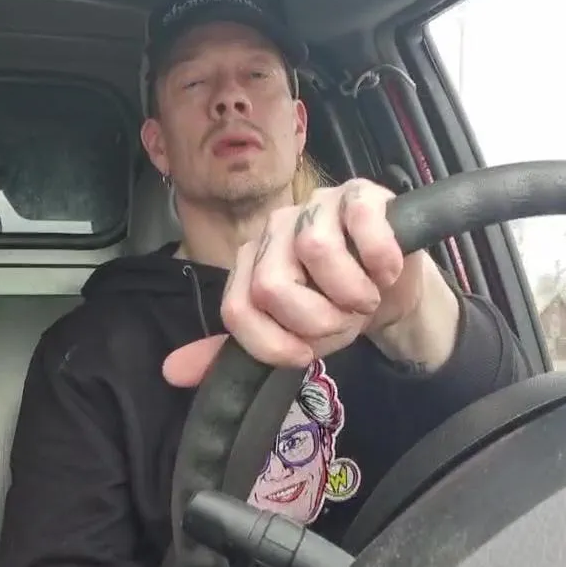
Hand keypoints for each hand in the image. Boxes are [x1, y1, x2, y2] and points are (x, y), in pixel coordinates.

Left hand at [164, 178, 435, 386]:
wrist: (394, 288)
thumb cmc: (336, 306)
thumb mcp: (290, 338)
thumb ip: (238, 351)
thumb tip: (172, 372)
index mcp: (251, 264)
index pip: (237, 310)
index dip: (274, 344)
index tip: (306, 354)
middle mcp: (275, 230)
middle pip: (271, 285)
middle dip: (318, 320)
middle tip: (343, 320)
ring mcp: (316, 206)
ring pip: (315, 250)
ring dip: (353, 292)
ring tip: (366, 296)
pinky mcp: (359, 194)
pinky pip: (361, 221)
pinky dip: (379, 258)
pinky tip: (386, 271)